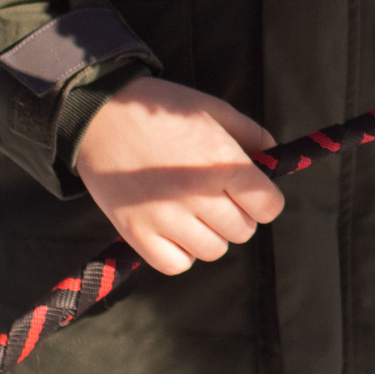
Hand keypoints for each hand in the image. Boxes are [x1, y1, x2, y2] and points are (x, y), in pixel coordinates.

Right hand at [74, 77, 281, 274]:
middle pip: (242, 231)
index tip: (251, 192)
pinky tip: (174, 229)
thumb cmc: (160, 109)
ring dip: (210, 235)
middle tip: (217, 197)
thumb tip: (275, 157)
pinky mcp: (136, 233)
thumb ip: (251, 133)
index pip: (268, 206)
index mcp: (221, 163)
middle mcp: (196, 194)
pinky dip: (180, 253)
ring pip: (212, 250)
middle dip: (237, 215)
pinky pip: (176, 265)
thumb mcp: (213, 109)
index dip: (264, 200)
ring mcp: (165, 217)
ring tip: (193, 211)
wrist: (99, 114)